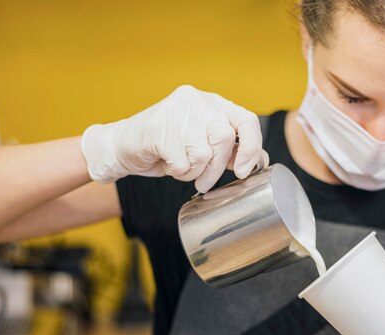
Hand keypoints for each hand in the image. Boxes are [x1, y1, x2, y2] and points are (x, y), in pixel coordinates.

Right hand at [80, 85, 268, 191]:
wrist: (122, 147)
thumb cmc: (167, 149)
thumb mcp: (204, 147)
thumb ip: (231, 150)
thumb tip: (262, 161)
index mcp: (214, 104)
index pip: (246, 120)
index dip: (252, 146)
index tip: (245, 170)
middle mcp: (198, 100)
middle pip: (225, 138)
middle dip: (217, 168)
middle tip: (203, 182)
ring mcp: (177, 110)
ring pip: (203, 153)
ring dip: (193, 171)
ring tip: (180, 166)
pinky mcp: (159, 126)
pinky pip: (182, 161)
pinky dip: (177, 171)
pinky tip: (167, 163)